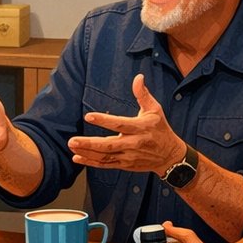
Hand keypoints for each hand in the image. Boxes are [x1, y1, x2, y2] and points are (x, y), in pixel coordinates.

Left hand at [68, 74, 184, 172]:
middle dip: (90, 143)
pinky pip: (106, 165)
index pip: (120, 124)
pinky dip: (91, 162)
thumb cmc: (160, 129)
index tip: (88, 116)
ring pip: (105, 156)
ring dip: (87, 153)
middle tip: (73, 140)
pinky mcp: (125, 165)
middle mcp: (134, 144)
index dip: (104, 120)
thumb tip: (138, 77)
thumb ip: (143, 94)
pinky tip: (78, 158)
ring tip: (72, 146)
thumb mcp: (155, 110)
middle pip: (109, 145)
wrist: (170, 156)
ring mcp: (128, 156)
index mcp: (141, 128)